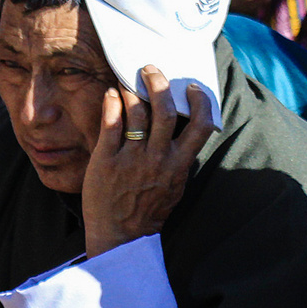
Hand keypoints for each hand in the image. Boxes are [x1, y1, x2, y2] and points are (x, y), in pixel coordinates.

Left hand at [81, 66, 215, 258]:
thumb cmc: (149, 211)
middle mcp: (157, 159)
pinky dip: (112, 103)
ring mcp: (131, 158)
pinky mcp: (106, 160)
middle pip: (164, 110)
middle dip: (160, 83)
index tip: (191, 88)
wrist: (121, 237)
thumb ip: (179, 159)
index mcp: (179, 165)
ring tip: (130, 81)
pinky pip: (110, 123)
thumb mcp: (174, 186)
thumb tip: (184, 131)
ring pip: (137, 112)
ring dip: (134, 90)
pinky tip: (112, 95)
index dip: (200, 101)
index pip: (200, 126)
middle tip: (152, 71)